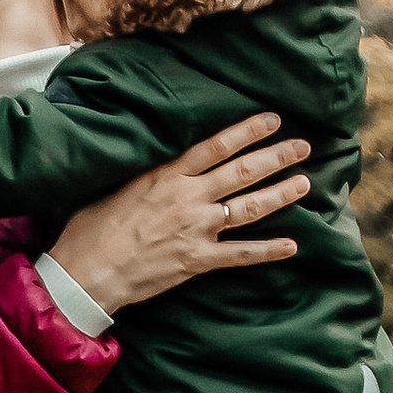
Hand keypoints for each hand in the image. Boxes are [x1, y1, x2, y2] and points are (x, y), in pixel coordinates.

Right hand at [47, 111, 309, 315]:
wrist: (87, 272)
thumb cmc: (91, 229)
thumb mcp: (117, 186)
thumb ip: (147, 173)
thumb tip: (160, 162)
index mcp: (166, 175)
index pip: (216, 146)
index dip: (248, 132)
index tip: (273, 120)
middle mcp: (188, 198)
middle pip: (242, 172)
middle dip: (277, 157)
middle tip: (303, 147)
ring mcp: (196, 229)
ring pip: (249, 207)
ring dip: (280, 194)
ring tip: (304, 183)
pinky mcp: (197, 260)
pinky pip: (241, 254)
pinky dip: (268, 251)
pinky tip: (292, 245)